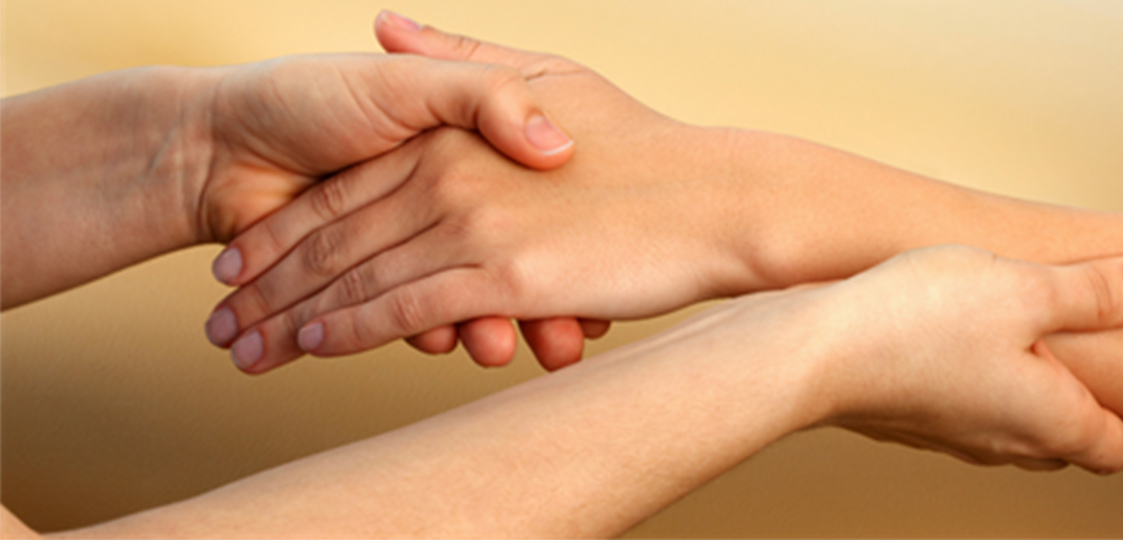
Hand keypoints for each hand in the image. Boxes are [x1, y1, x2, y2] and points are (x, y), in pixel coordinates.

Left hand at [209, 22, 753, 372]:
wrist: (711, 195)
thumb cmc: (639, 142)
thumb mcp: (548, 74)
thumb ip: (460, 55)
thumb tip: (385, 14)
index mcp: (447, 134)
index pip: (342, 193)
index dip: (282, 232)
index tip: (240, 265)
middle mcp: (445, 173)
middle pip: (329, 239)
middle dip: (265, 286)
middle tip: (222, 322)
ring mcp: (470, 222)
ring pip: (354, 277)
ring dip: (292, 319)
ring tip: (250, 348)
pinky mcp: (501, 270)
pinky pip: (408, 305)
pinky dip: (356, 327)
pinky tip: (319, 345)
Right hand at [663, 245, 1122, 472]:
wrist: (810, 351)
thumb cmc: (913, 325)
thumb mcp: (1024, 287)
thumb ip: (1098, 292)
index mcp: (1047, 421)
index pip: (1120, 449)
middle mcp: (999, 439)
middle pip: (1065, 440)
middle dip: (1088, 407)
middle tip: (1099, 361)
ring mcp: (947, 431)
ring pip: (1007, 423)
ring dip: (1027, 392)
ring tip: (1028, 339)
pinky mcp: (904, 413)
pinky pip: (957, 404)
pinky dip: (974, 381)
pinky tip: (956, 335)